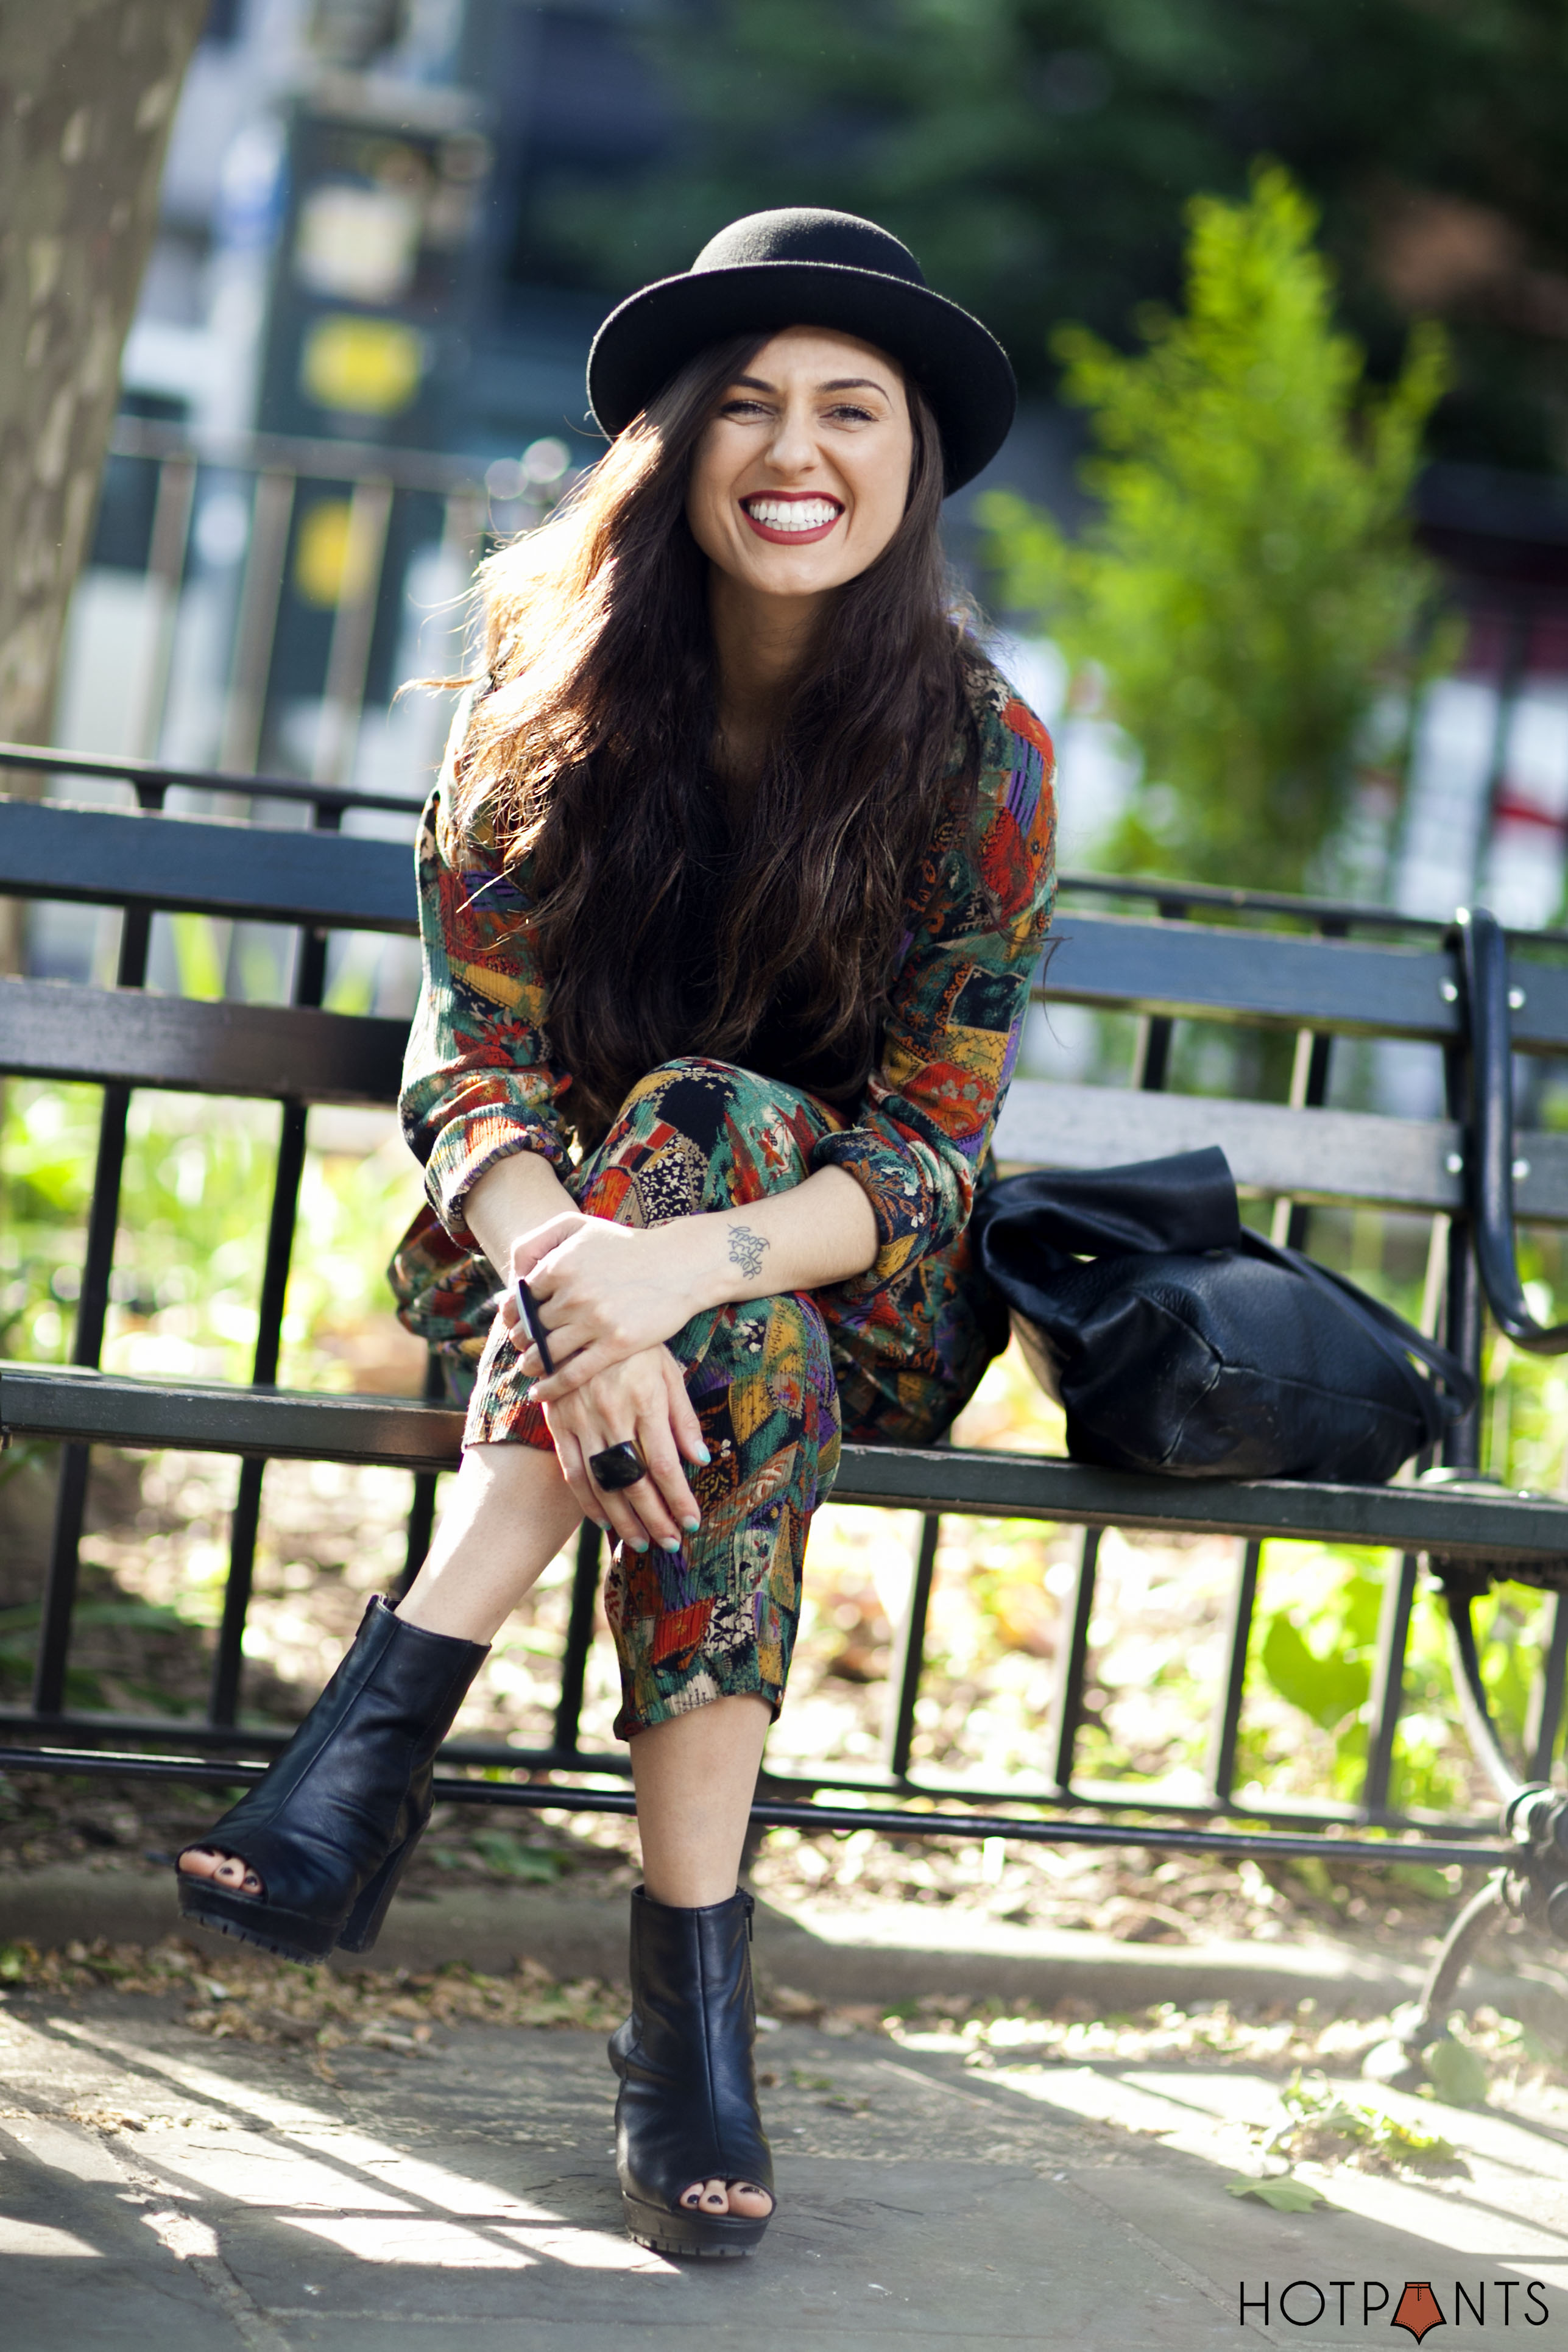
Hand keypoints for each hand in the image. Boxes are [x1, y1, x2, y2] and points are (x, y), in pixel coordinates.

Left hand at [503, 1212, 703, 1399]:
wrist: (679, 1264)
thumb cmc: (625, 1245)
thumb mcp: (578, 1226)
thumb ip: (537, 1242)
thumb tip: (513, 1278)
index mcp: (560, 1265)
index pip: (519, 1300)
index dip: (512, 1315)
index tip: (514, 1324)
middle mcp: (573, 1294)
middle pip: (530, 1329)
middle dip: (521, 1341)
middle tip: (523, 1348)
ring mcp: (595, 1321)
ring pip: (546, 1354)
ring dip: (532, 1365)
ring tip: (530, 1368)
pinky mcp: (617, 1344)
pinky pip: (574, 1373)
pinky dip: (552, 1387)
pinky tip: (539, 1393)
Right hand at [542, 1342, 706, 1553]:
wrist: (581, 1318)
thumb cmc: (636, 1347)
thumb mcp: (668, 1372)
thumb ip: (683, 1417)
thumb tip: (702, 1459)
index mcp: (645, 1401)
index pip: (664, 1464)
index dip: (678, 1498)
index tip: (691, 1521)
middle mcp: (613, 1415)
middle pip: (635, 1481)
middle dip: (655, 1519)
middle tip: (669, 1544)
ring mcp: (582, 1421)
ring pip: (603, 1483)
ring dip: (623, 1520)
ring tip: (640, 1544)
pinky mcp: (559, 1423)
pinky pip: (572, 1471)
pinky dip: (587, 1502)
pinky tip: (603, 1522)